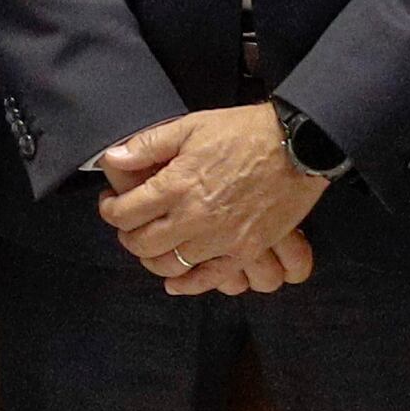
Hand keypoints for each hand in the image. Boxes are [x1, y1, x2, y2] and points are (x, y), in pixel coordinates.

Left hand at [96, 104, 326, 290]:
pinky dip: (187, 284)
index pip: (125, 213)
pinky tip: (175, 281)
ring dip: (153, 258)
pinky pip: (209, 279)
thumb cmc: (244, 132)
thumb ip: (147, 145)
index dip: (110, 210)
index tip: (112, 204)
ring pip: (170, 264)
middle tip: (129, 225)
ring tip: (152, 244)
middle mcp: (194, 217)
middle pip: (143, 244)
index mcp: (176, 185)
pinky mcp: (245, 250)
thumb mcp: (190, 126)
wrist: (298, 145)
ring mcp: (221, 238)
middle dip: (128, 236)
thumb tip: (112, 159)